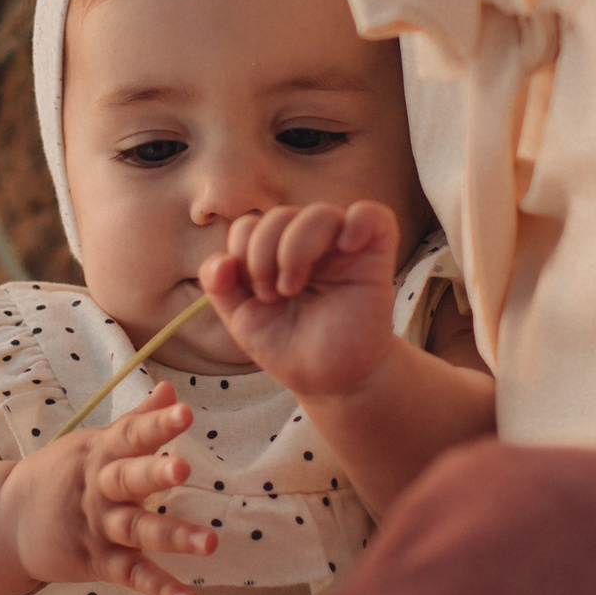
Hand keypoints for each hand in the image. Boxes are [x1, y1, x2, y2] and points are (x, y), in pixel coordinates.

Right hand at [0, 382, 217, 594]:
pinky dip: (160, 588)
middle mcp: (98, 488)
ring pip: (137, 530)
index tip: (184, 411)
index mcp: (99, 453)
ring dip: (173, 536)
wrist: (6, 520)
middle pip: (129, 478)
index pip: (131, 434)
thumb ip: (135, 420)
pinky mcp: (96, 562)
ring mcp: (97, 526)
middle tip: (183, 467)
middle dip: (155, 473)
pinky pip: (131, 575)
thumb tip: (170, 389)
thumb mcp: (92, 443)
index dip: (157, 423)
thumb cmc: (62, 474)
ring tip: (212, 542)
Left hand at [200, 201, 400, 408]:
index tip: (255, 295)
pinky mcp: (374, 257)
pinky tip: (345, 247)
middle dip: (262, 255)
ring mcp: (341, 249)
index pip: (249, 226)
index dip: (241, 253)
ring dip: (295, 247)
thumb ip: (221, 288)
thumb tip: (221, 262)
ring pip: (319, 213)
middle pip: (279, 215)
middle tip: (272, 295)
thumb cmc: (289, 347)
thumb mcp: (243, 320)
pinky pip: (373, 216)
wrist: (330, 381)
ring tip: (292, 287)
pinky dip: (358, 222)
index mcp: (274, 252)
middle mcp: (308, 244)